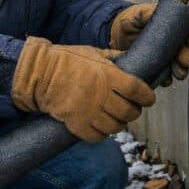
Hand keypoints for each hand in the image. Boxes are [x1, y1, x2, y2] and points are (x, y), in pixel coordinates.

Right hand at [11, 37, 155, 141]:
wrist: (40, 73)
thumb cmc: (67, 60)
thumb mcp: (93, 52)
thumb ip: (114, 58)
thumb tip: (131, 59)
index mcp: (108, 76)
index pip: (137, 91)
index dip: (147, 96)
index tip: (148, 98)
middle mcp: (101, 95)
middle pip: (129, 112)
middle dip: (134, 111)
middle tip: (131, 108)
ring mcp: (89, 112)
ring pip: (115, 127)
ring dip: (119, 123)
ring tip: (115, 117)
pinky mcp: (77, 124)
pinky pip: (98, 137)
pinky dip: (102, 133)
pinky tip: (100, 126)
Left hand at [110, 3, 188, 83]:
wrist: (116, 34)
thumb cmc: (130, 20)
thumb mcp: (138, 13)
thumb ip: (147, 12)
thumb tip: (155, 12)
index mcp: (172, 26)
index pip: (188, 31)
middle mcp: (171, 42)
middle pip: (187, 51)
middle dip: (188, 57)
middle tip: (184, 61)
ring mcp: (164, 55)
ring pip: (179, 65)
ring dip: (181, 70)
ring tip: (177, 72)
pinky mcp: (156, 67)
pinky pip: (165, 76)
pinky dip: (166, 79)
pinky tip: (164, 79)